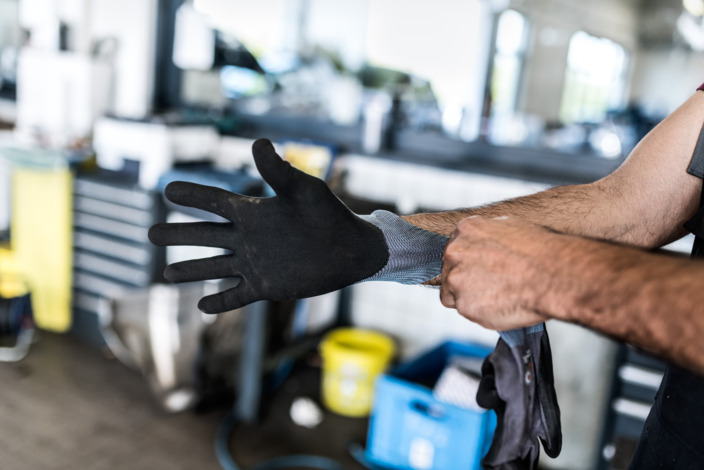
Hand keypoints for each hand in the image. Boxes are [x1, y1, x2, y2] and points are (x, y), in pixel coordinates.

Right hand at [148, 139, 388, 312]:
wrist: (352, 249)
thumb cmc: (329, 214)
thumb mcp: (302, 189)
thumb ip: (278, 171)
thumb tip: (257, 141)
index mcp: (253, 212)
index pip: (214, 202)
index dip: (192, 195)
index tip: (167, 189)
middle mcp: (248, 238)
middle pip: (205, 235)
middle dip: (178, 234)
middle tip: (151, 233)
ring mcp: (255, 263)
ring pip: (214, 267)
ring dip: (191, 270)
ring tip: (165, 274)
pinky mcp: (266, 287)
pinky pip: (237, 295)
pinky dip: (220, 302)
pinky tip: (202, 306)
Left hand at [440, 216, 554, 329]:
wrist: (555, 274)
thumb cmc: (541, 252)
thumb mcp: (510, 227)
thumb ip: (487, 237)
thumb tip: (485, 245)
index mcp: (465, 229)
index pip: (454, 250)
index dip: (469, 263)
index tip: (482, 270)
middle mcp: (455, 252)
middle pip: (450, 271)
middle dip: (467, 280)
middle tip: (492, 285)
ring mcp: (456, 279)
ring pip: (454, 294)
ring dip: (472, 297)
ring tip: (500, 295)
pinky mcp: (464, 304)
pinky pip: (466, 311)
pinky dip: (480, 312)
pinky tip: (501, 304)